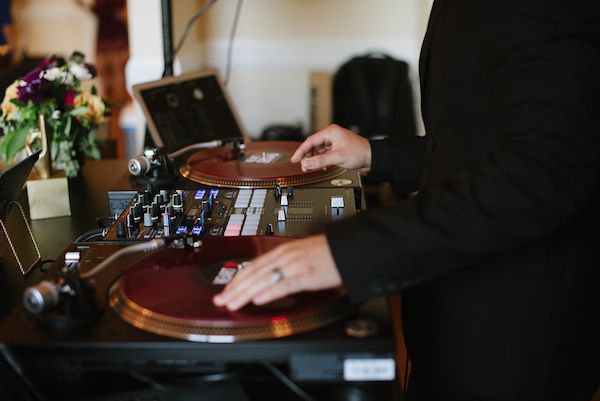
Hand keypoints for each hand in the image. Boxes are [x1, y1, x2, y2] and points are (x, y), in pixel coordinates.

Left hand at [213, 235, 341, 310]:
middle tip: (220, 301)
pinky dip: (269, 292)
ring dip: (245, 293)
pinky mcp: (307, 275)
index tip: (225, 291)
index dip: (236, 279)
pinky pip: (284, 284)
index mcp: (283, 251)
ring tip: (233, 304)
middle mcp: (285, 256)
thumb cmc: (327, 252)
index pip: (253, 266)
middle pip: (254, 273)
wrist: (348, 247)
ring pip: (264, 279)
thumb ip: (285, 264)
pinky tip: (258, 299)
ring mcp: (295, 265)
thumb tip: (271, 277)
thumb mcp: (300, 254)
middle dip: (234, 288)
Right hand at [291, 124, 371, 171]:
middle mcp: (331, 136)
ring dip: (314, 161)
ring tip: (311, 168)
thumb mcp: (337, 157)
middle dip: (308, 157)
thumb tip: (306, 163)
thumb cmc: (359, 152)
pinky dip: (320, 162)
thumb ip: (320, 160)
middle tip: (304, 166)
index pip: (310, 141)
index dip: (301, 151)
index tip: (295, 159)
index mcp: (331, 132)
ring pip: (318, 152)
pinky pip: (324, 156)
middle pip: (313, 147)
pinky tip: (320, 167)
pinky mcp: (336, 151)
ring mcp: (334, 144)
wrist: (372, 158)